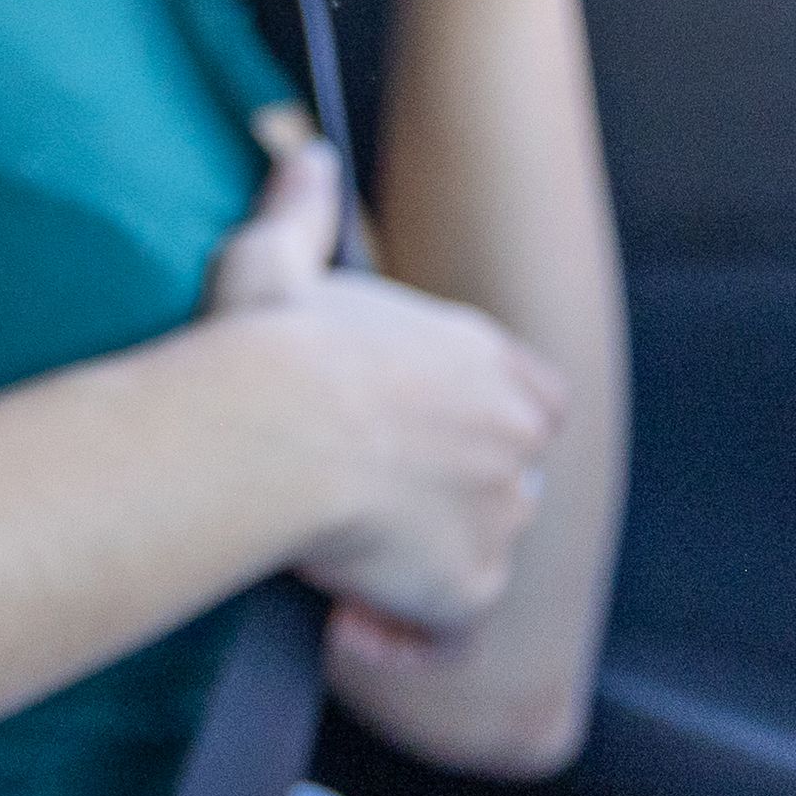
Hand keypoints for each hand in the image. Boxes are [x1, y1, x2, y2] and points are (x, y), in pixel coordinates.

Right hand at [194, 130, 563, 639]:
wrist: (264, 430)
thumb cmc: (262, 347)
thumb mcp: (273, 259)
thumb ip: (301, 211)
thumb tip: (308, 157)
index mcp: (477, 357)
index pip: (533, 401)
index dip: (485, 430)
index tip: (416, 450)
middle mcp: (509, 434)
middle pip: (507, 483)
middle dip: (446, 505)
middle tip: (362, 517)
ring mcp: (497, 513)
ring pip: (477, 555)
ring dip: (421, 571)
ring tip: (343, 573)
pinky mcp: (468, 585)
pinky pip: (447, 631)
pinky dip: (404, 638)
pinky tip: (346, 630)